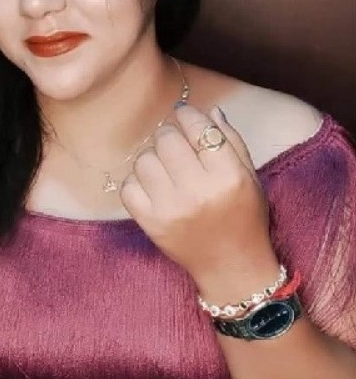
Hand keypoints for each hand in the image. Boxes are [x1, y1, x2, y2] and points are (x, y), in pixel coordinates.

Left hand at [119, 104, 276, 289]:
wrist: (231, 267)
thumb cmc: (245, 218)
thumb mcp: (250, 176)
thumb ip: (231, 140)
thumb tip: (209, 110)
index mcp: (228, 176)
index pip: (198, 129)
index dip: (188, 115)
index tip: (183, 114)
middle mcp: (198, 191)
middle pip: (166, 139)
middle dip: (170, 136)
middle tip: (176, 145)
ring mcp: (170, 209)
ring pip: (144, 159)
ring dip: (153, 158)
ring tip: (166, 169)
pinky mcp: (150, 223)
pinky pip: (128, 186)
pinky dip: (137, 182)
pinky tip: (153, 187)